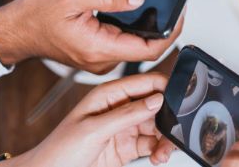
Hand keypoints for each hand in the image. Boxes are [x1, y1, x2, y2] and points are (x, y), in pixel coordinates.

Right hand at [0, 0, 181, 72]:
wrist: (11, 28)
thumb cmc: (34, 15)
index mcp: (100, 48)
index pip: (151, 49)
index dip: (172, 32)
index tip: (181, 14)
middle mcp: (102, 58)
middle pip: (145, 42)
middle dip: (151, 14)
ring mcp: (98, 56)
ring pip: (131, 35)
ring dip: (132, 10)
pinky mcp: (94, 50)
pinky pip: (117, 34)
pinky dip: (119, 14)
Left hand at [0, 74, 176, 166]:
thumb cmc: (58, 152)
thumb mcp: (94, 130)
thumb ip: (127, 114)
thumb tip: (157, 99)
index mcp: (109, 95)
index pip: (146, 83)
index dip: (166, 89)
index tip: (180, 101)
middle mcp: (119, 109)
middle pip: (157, 107)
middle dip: (168, 120)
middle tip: (173, 134)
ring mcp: (123, 129)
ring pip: (156, 128)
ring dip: (165, 139)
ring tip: (163, 152)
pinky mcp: (126, 148)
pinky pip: (151, 145)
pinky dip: (159, 151)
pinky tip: (158, 157)